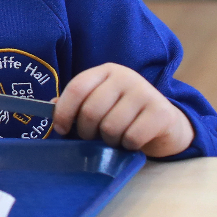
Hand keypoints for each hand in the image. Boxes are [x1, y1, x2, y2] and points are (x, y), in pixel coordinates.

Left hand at [53, 63, 195, 156]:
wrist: (165, 123)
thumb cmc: (124, 114)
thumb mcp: (99, 103)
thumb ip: (77, 104)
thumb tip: (51, 106)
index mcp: (106, 71)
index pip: (77, 88)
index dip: (64, 112)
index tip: (62, 129)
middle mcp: (126, 77)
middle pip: (91, 111)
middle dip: (86, 132)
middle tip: (93, 137)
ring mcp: (146, 93)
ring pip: (111, 127)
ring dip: (109, 140)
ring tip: (115, 137)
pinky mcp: (161, 112)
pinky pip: (132, 137)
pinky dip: (127, 145)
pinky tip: (132, 141)